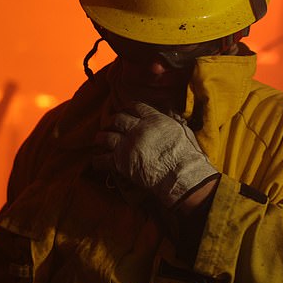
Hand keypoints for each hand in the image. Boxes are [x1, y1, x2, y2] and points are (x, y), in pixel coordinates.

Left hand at [93, 102, 217, 206]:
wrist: (181, 175)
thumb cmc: (187, 155)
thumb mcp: (183, 130)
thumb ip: (173, 121)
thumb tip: (171, 114)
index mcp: (153, 119)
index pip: (135, 107)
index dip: (127, 108)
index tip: (124, 111)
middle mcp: (138, 129)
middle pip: (117, 119)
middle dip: (111, 121)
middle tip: (108, 124)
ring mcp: (127, 145)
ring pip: (106, 136)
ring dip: (100, 138)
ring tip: (98, 140)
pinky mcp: (120, 162)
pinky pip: (102, 159)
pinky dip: (97, 160)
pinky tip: (96, 160)